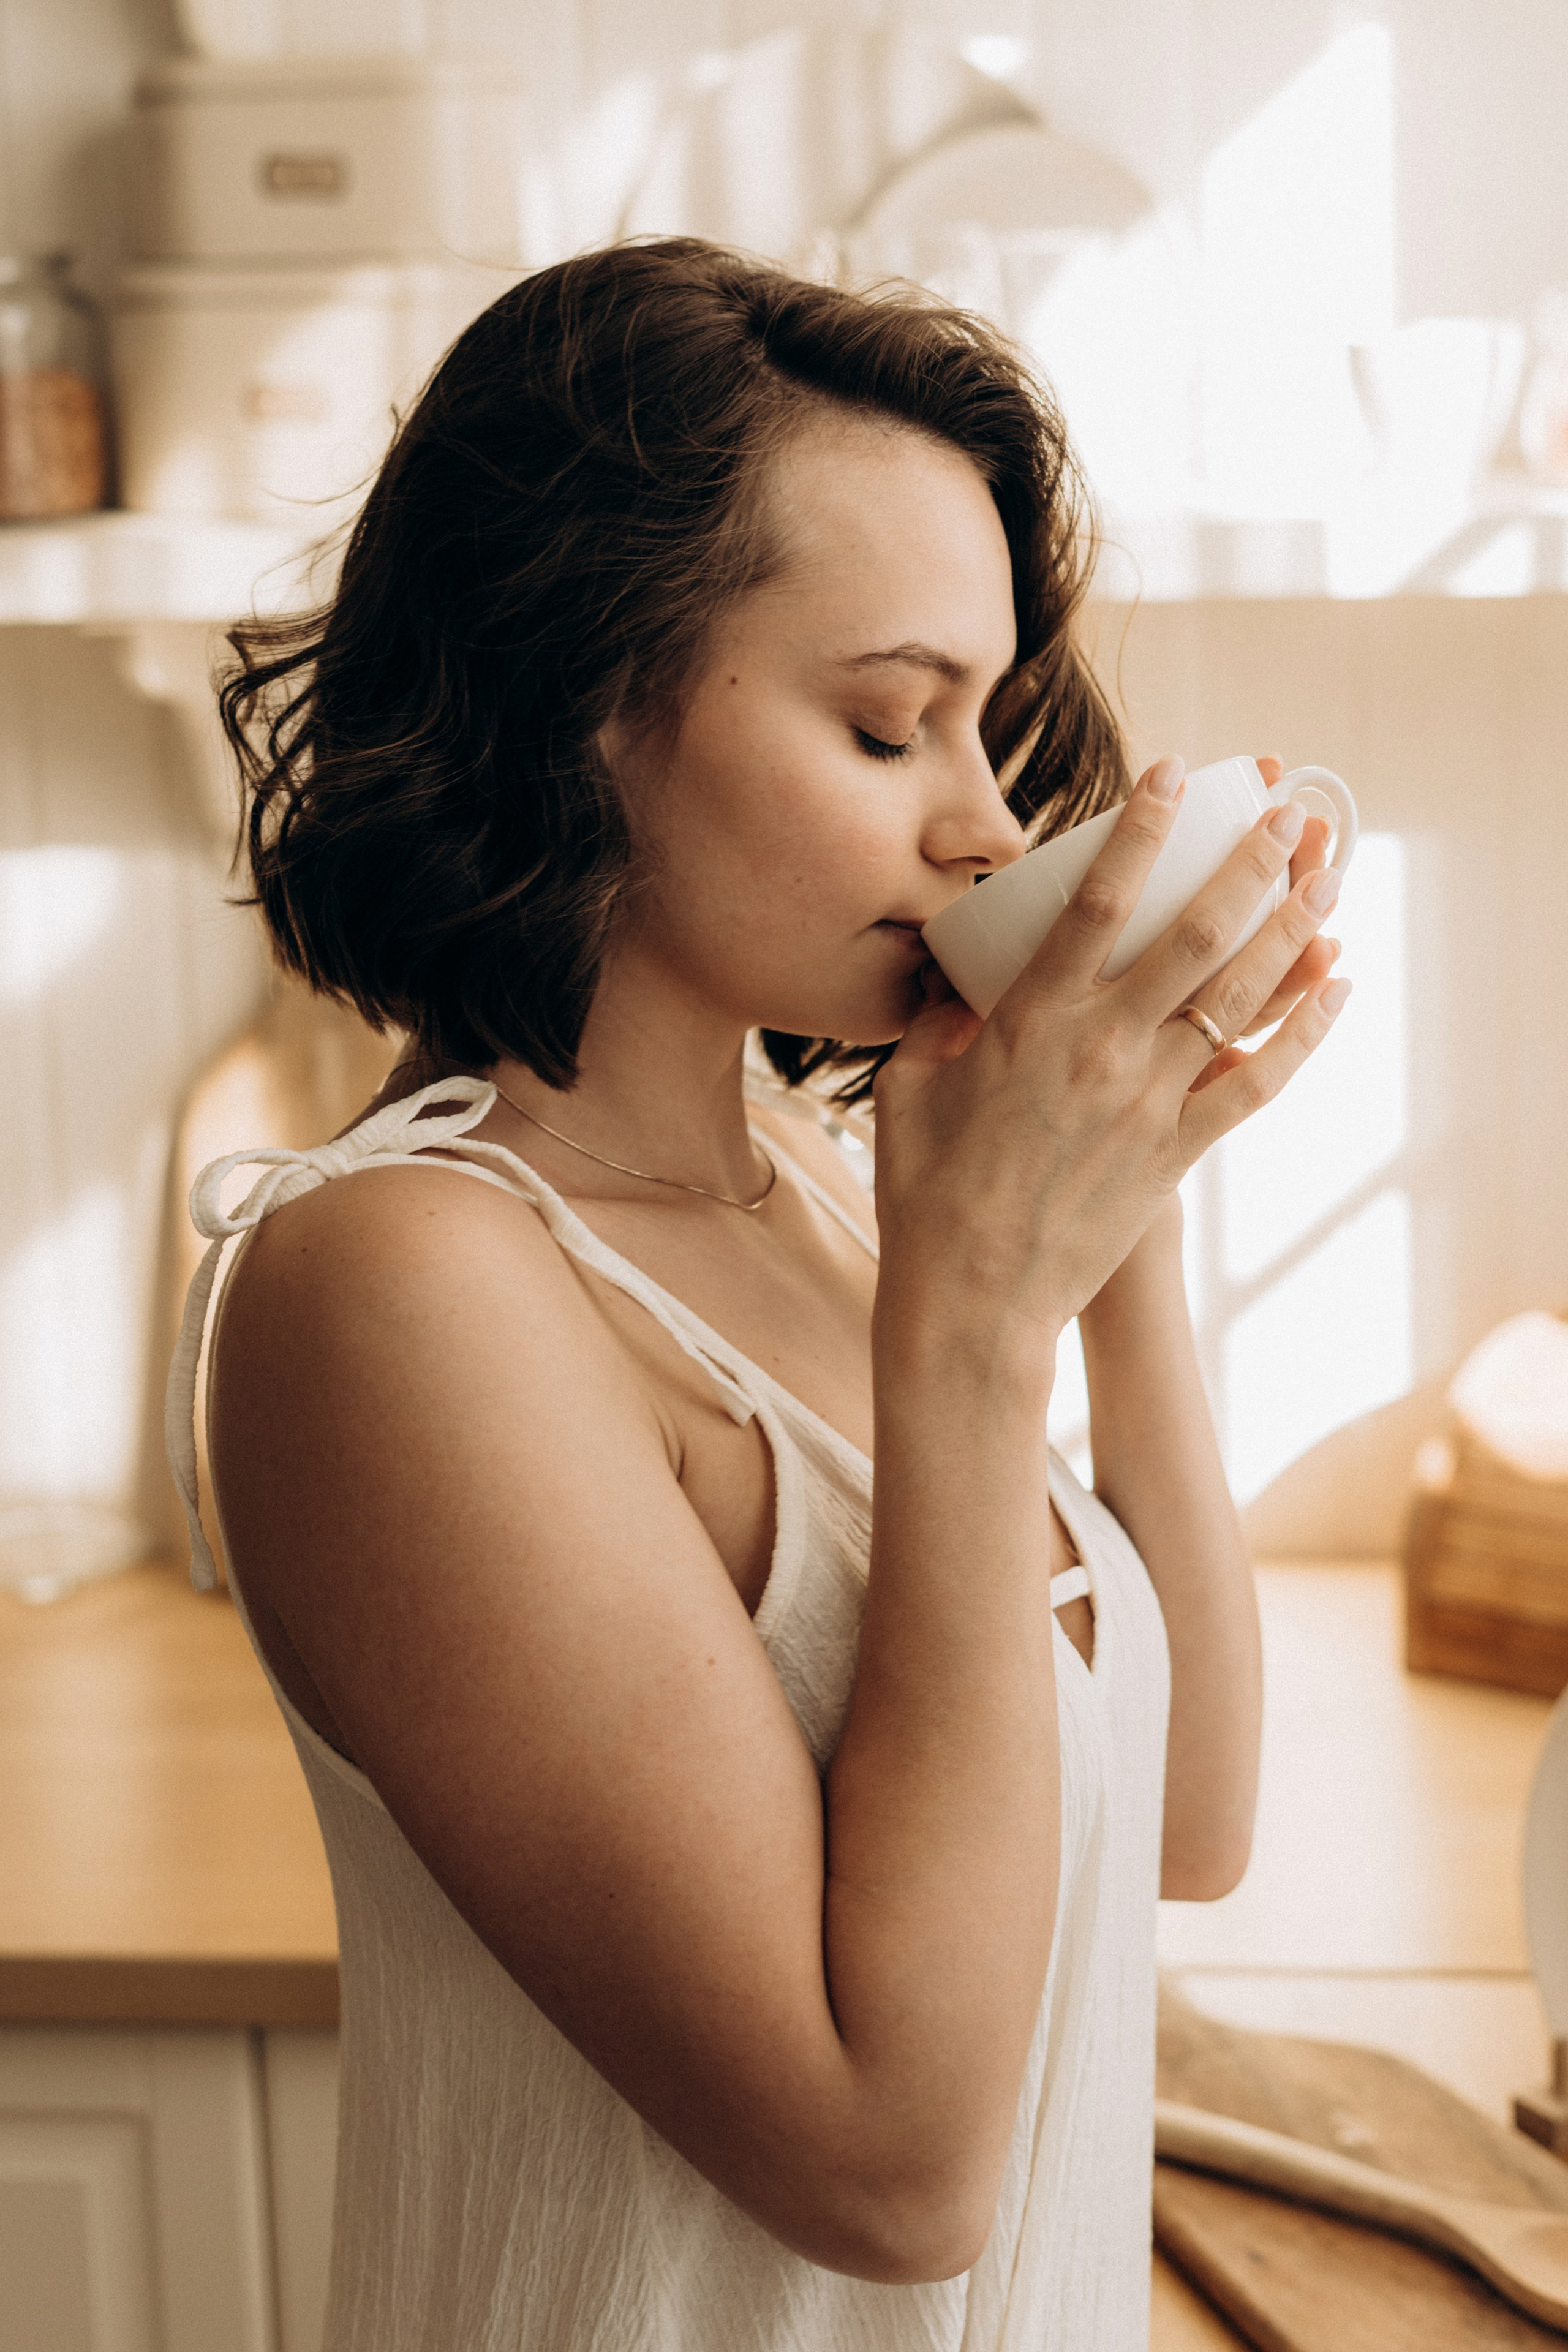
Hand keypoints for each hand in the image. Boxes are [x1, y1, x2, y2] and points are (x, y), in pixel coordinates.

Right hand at [875, 755, 1349, 1349]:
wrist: (971, 1299)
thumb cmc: (925, 1194)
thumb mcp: (907, 1091)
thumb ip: (935, 1027)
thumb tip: (957, 987)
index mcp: (1028, 1023)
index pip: (1096, 903)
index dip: (1140, 831)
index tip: (1171, 774)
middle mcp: (1099, 1050)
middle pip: (1196, 935)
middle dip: (1251, 864)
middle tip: (1288, 814)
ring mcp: (1147, 1102)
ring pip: (1240, 998)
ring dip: (1293, 929)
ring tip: (1329, 876)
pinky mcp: (1176, 1154)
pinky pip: (1259, 1083)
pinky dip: (1305, 1031)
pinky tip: (1337, 989)